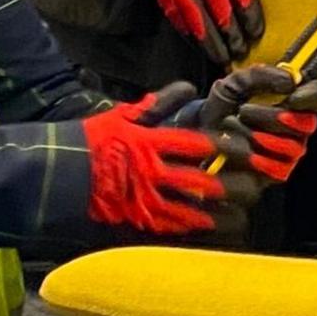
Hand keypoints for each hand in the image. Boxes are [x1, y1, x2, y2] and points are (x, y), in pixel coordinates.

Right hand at [83, 83, 245, 234]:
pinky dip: (194, 227)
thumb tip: (189, 88)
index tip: (242, 146)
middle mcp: (153, 172)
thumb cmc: (96, 138)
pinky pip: (172, 226)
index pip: (198, 145)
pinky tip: (211, 226)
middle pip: (203, 182)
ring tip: (241, 212)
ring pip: (193, 210)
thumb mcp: (126, 114)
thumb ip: (160, 102)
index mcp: (151, 142)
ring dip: (219, 213)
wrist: (64, 171)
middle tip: (252, 184)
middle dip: (231, 185)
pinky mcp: (139, 218)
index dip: (224, 146)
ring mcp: (146, 199)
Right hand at [132, 0, 262, 63]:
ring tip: (220, 56)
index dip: (250, 14)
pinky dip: (186, 30)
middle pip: (220, 6)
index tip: (255, 32)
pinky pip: (175, 12)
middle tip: (239, 50)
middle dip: (232, 32)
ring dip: (209, 39)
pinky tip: (195, 42)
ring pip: (196, 15)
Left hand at [205, 62, 316, 182]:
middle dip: (271, 117)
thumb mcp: (237, 82)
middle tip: (244, 111)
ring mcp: (291, 151)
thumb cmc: (225, 106)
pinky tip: (235, 149)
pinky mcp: (279, 172)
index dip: (315, 95)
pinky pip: (277, 167)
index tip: (294, 96)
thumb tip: (291, 81)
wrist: (202, 134)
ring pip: (291, 145)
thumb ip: (262, 75)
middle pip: (305, 123)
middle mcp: (298, 126)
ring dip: (255, 134)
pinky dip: (252, 156)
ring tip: (232, 126)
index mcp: (294, 101)